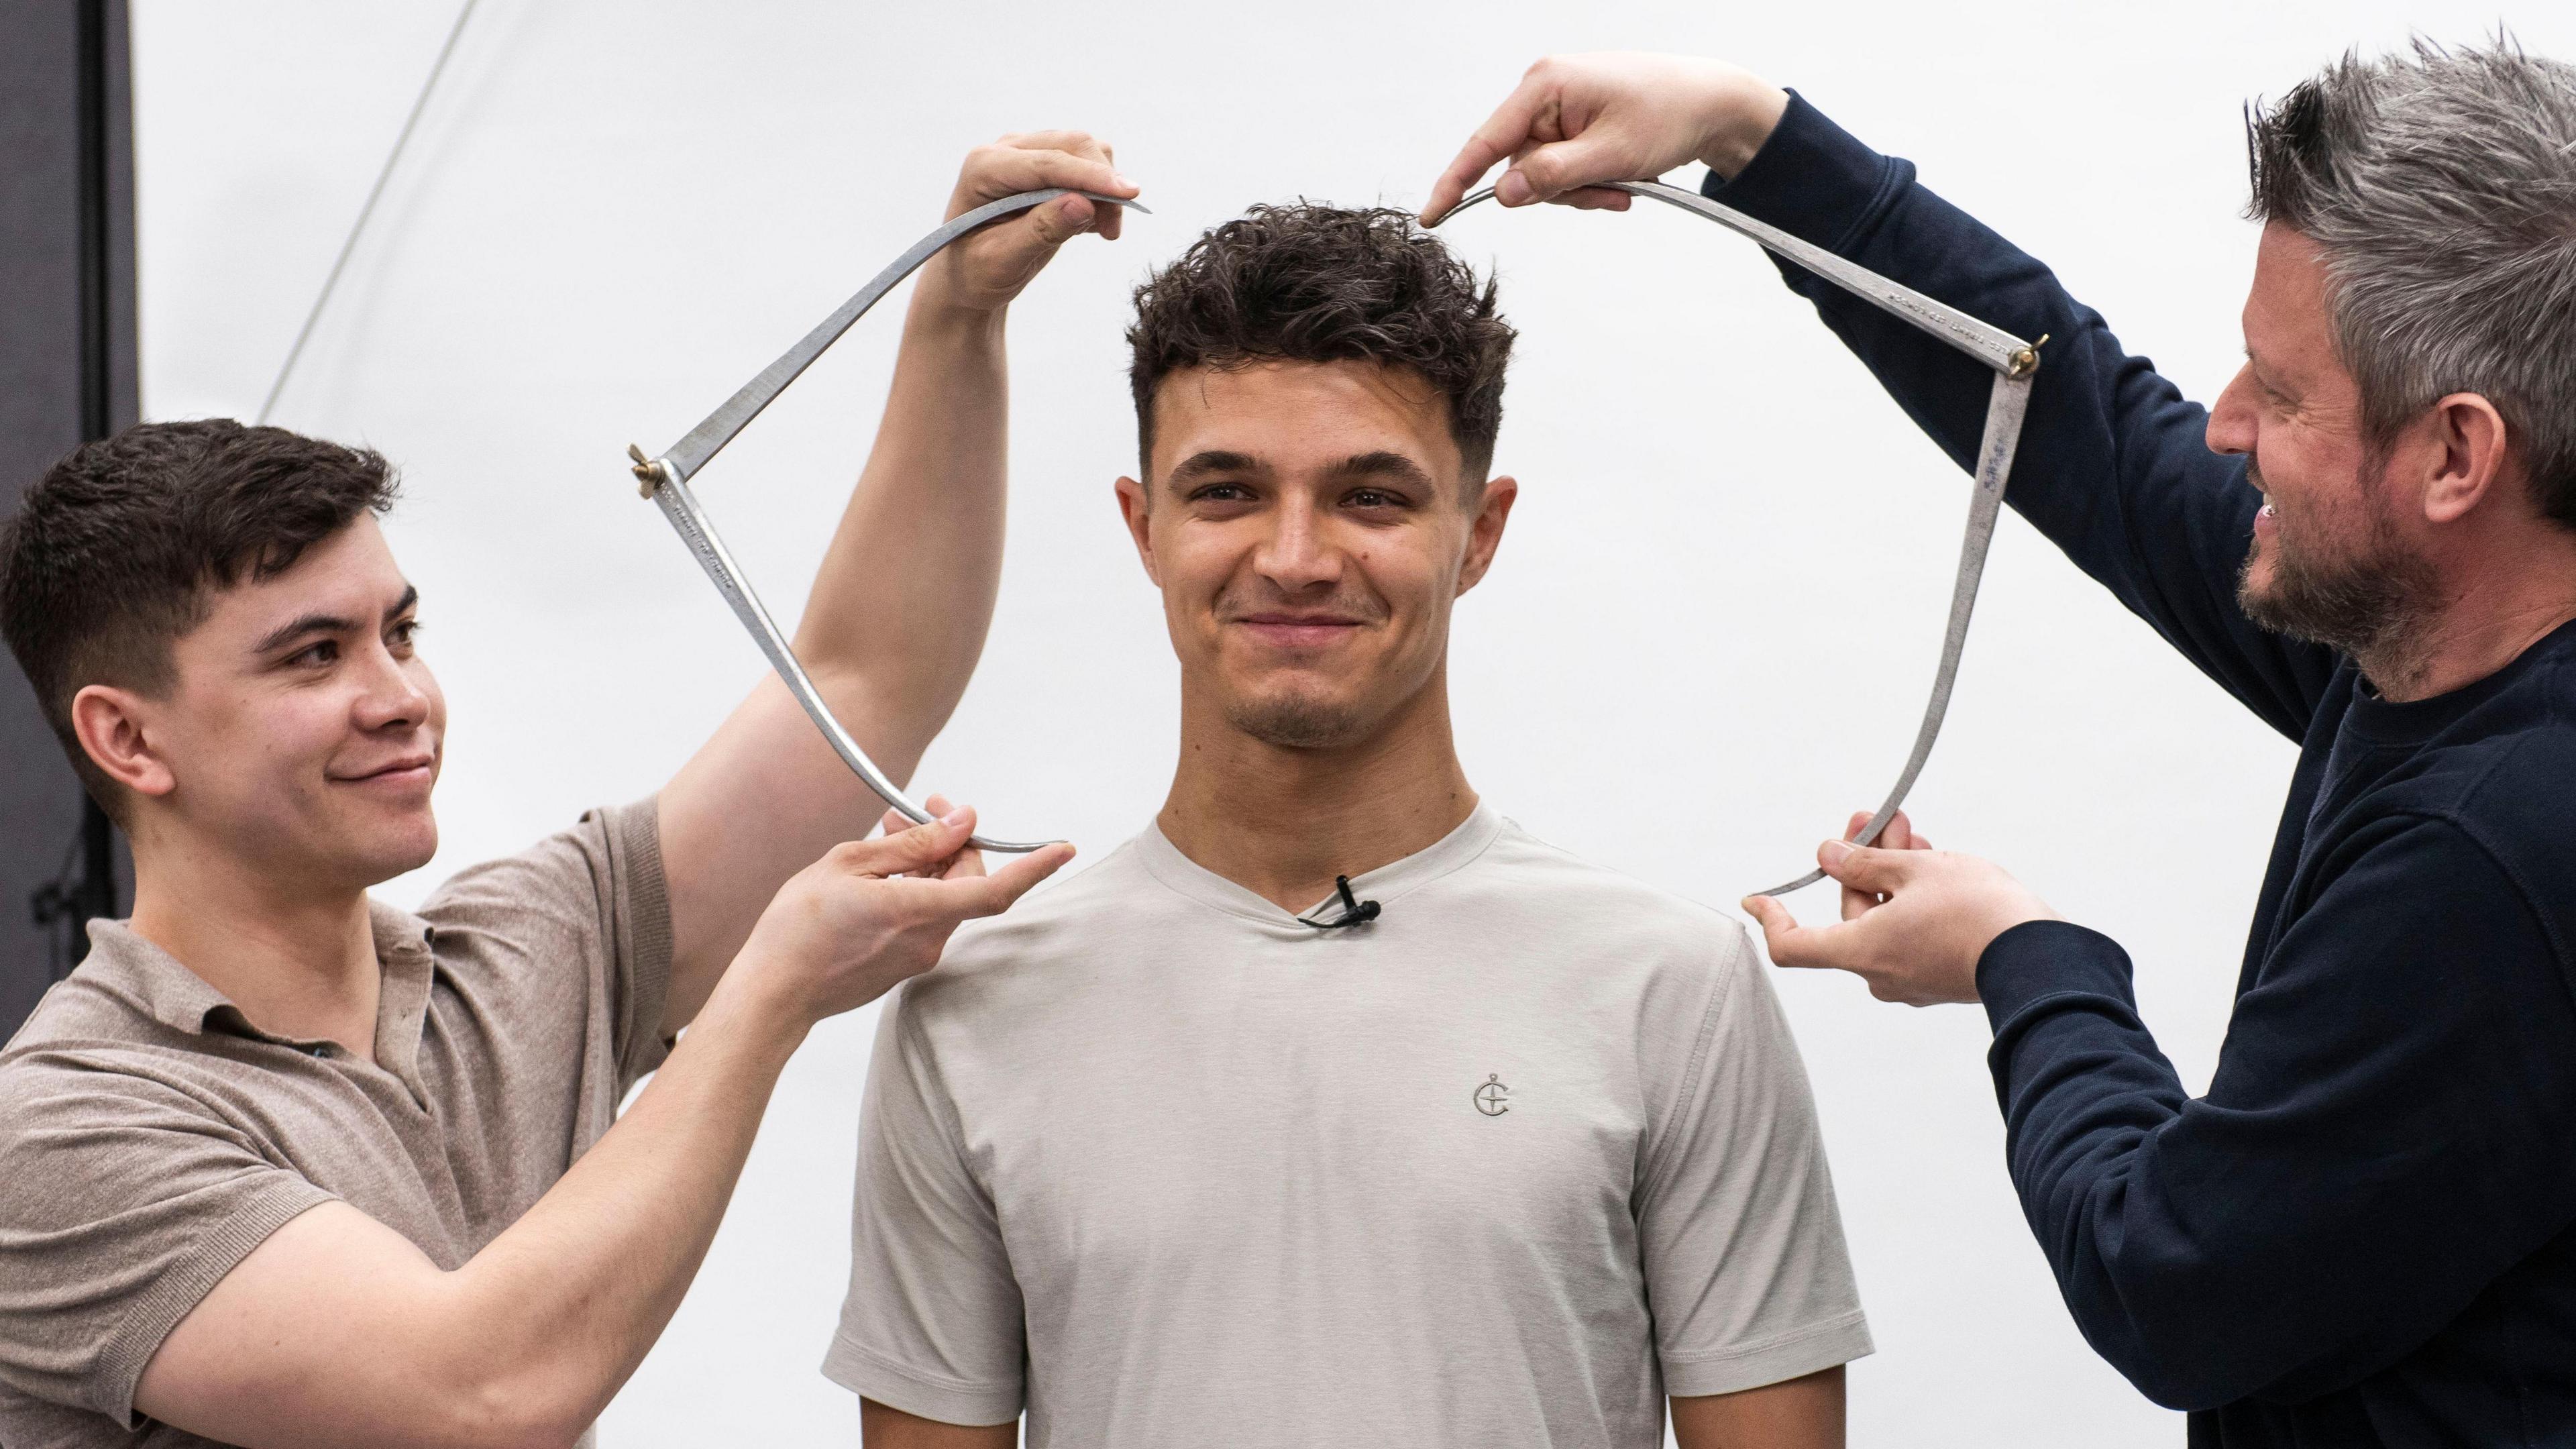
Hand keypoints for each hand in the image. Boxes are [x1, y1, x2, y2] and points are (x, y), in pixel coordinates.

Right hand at [728, 796, 1072, 1027]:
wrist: (772, 994)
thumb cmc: (798, 929)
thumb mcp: (849, 865)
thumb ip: (912, 843)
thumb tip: (962, 822)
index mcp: (917, 912)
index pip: (995, 890)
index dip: (1034, 867)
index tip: (1064, 847)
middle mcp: (928, 940)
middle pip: (969, 881)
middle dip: (953, 840)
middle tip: (919, 808)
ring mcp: (918, 957)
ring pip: (946, 897)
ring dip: (929, 861)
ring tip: (884, 833)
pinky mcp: (904, 965)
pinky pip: (925, 916)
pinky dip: (916, 887)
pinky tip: (880, 871)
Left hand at [922, 131, 1136, 313]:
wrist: (970, 273)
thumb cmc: (977, 271)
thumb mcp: (1002, 262)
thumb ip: (1040, 231)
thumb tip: (1083, 203)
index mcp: (984, 167)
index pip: (1048, 163)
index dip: (1091, 176)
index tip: (1130, 193)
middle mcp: (1006, 150)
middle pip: (1073, 145)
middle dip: (1103, 183)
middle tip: (1112, 231)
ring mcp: (1027, 151)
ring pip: (1085, 150)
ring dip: (1104, 188)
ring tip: (1101, 230)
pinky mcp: (1046, 161)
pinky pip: (1087, 163)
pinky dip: (1100, 191)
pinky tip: (1091, 223)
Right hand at [1421, 53, 1790, 223]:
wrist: (1714, 103)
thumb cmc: (1670, 114)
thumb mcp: (1612, 154)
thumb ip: (1555, 175)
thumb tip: (1503, 195)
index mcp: (1546, 85)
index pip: (1486, 141)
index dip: (1456, 182)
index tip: (1431, 217)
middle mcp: (1544, 91)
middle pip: (1520, 167)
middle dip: (1563, 192)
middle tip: (1612, 193)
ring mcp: (1559, 107)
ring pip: (1544, 176)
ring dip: (1583, 191)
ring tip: (1627, 184)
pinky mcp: (1573, 123)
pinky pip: (1563, 169)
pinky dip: (1591, 183)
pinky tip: (1625, 177)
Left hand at [1738, 810, 2056, 1005]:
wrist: (2043, 957)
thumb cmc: (1977, 912)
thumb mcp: (1915, 870)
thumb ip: (1865, 860)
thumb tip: (1829, 854)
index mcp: (1861, 952)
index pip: (1793, 947)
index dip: (1771, 918)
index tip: (1756, 897)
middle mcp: (1880, 974)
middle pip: (1852, 913)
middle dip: (1863, 862)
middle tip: (1875, 818)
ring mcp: (1913, 980)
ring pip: (1888, 918)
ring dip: (1893, 874)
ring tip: (1910, 832)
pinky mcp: (1942, 978)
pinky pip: (1913, 934)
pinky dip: (1915, 900)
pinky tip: (1932, 864)